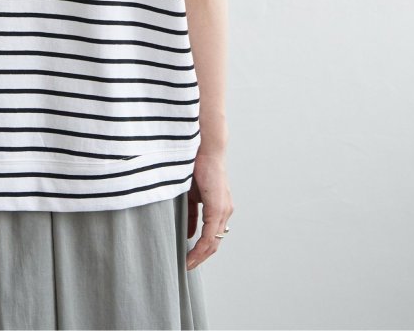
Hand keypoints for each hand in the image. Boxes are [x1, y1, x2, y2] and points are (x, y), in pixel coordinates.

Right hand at [185, 150, 232, 270]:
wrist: (204, 149)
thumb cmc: (196, 167)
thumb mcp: (191, 194)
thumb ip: (191, 213)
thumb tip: (189, 232)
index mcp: (219, 207)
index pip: (212, 236)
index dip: (202, 249)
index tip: (190, 259)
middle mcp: (224, 211)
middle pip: (215, 242)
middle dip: (201, 256)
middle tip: (189, 265)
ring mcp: (223, 209)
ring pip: (214, 240)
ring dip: (201, 253)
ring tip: (189, 262)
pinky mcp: (217, 206)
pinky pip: (210, 232)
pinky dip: (201, 243)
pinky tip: (193, 250)